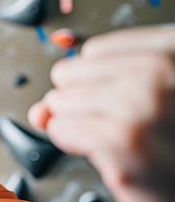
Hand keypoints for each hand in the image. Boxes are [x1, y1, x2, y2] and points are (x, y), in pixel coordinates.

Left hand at [28, 25, 174, 201]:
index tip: (115, 97)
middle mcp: (163, 70)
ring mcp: (142, 104)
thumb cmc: (173, 144)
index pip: (94, 51)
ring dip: (78, 125)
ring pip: (59, 102)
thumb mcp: (146, 98)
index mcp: (173, 49)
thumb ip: (91, 88)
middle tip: (118, 123)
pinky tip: (105, 152)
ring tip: (117, 139)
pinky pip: (59, 128)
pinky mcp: (123, 141)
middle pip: (69, 72)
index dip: (93, 81)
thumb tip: (40, 109)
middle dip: (80, 102)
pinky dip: (72, 143)